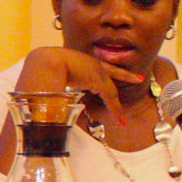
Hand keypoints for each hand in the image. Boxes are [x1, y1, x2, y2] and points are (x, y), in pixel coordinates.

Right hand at [14, 45, 149, 125]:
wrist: (46, 62)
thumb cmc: (43, 68)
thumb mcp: (53, 73)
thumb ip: (55, 81)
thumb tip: (48, 93)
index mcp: (82, 59)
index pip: (98, 63)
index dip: (108, 67)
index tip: (118, 67)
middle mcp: (92, 63)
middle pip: (112, 73)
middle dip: (125, 77)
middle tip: (138, 79)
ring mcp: (97, 71)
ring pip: (110, 91)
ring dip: (115, 107)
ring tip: (120, 121)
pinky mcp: (99, 81)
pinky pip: (110, 98)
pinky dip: (114, 110)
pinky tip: (118, 120)